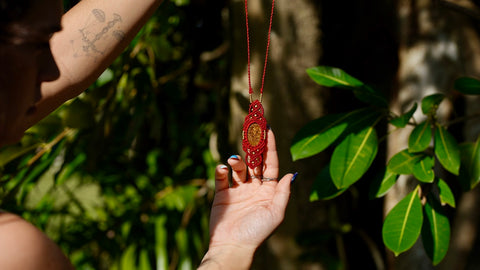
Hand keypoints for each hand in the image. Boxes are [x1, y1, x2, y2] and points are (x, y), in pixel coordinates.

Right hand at [199, 129, 294, 268]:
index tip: (268, 129)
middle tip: (252, 128)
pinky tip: (224, 169)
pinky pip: (222, 177)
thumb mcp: (276, 212)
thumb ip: (283, 192)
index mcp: (269, 190)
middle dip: (253, 145)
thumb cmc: (257, 231)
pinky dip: (222, 170)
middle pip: (254, 161)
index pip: (270, 163)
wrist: (233, 245)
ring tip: (234, 161)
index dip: (269, 146)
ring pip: (238, 166)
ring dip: (237, 161)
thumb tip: (291, 173)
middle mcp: (254, 187)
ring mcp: (238, 189)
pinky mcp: (222, 194)